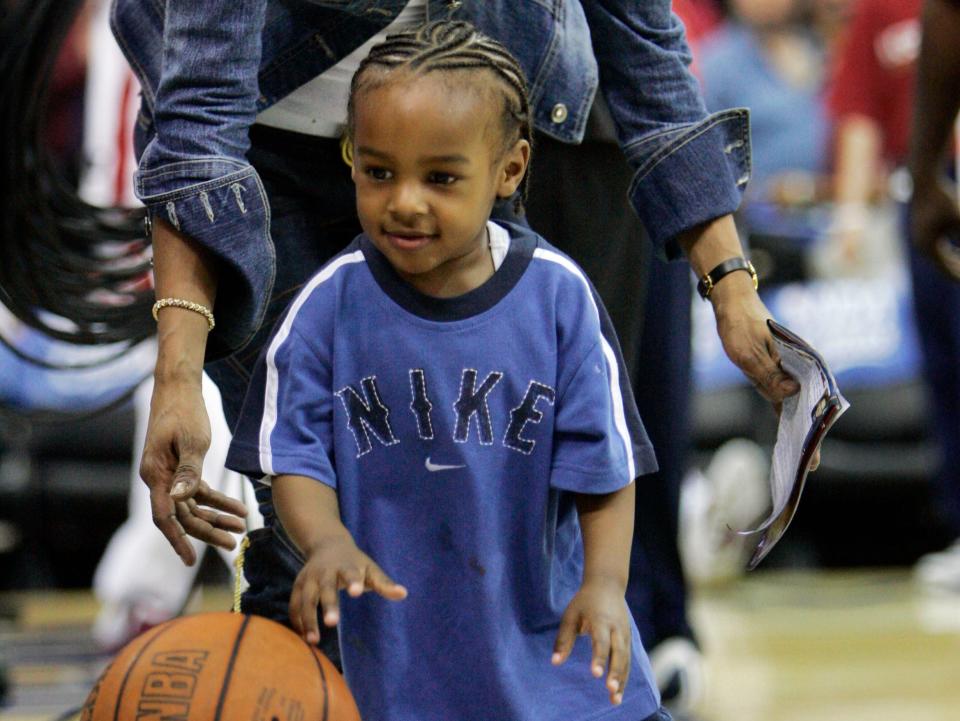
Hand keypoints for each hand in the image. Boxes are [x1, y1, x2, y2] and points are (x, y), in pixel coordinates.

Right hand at [140, 376, 247, 565]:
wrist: (179, 388)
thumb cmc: (184, 411)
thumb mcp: (192, 440)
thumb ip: (188, 471)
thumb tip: (180, 499)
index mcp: (155, 474)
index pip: (164, 516)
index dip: (178, 539)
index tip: (190, 559)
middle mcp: (158, 479)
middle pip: (182, 515)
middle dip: (208, 530)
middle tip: (233, 543)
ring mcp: (168, 476)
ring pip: (192, 506)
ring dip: (216, 516)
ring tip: (241, 527)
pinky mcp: (180, 469)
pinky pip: (197, 491)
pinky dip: (216, 500)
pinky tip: (237, 507)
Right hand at [290, 535, 406, 644]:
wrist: (327, 544)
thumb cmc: (354, 562)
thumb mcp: (370, 569)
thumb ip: (384, 583)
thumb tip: (404, 594)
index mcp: (345, 565)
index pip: (350, 573)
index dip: (353, 581)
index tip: (357, 592)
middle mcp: (325, 571)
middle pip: (326, 588)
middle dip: (328, 605)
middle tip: (332, 623)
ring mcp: (309, 578)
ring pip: (305, 599)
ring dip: (308, 620)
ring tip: (313, 641)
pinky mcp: (298, 586)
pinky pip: (294, 605)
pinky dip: (296, 621)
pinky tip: (302, 638)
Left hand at [552, 578, 630, 705]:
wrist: (608, 585)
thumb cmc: (584, 602)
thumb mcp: (570, 616)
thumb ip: (564, 639)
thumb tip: (555, 663)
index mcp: (601, 620)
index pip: (601, 642)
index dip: (599, 658)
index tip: (595, 674)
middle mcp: (616, 628)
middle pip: (618, 652)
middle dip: (615, 672)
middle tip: (610, 691)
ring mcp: (625, 633)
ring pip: (626, 659)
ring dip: (622, 679)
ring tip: (615, 699)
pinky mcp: (628, 639)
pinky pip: (628, 660)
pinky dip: (625, 676)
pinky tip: (618, 692)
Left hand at [708, 273, 819, 470]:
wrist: (733, 303)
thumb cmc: (741, 325)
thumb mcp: (748, 352)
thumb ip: (768, 374)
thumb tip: (789, 395)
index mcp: (800, 361)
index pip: (812, 399)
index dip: (814, 426)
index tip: (813, 450)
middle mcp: (797, 368)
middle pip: (807, 405)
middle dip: (809, 435)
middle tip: (811, 465)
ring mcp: (786, 370)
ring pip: (794, 403)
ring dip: (797, 427)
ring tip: (802, 457)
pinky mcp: (773, 371)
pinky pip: (780, 395)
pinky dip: (783, 412)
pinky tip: (787, 432)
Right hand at [910, 179, 959, 280]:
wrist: (924, 181)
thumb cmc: (944, 199)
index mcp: (927, 247)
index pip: (948, 270)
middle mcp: (921, 246)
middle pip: (943, 266)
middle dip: (958, 271)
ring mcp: (919, 239)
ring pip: (940, 258)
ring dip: (954, 263)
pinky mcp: (922, 231)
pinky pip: (937, 248)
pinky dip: (949, 253)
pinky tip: (957, 254)